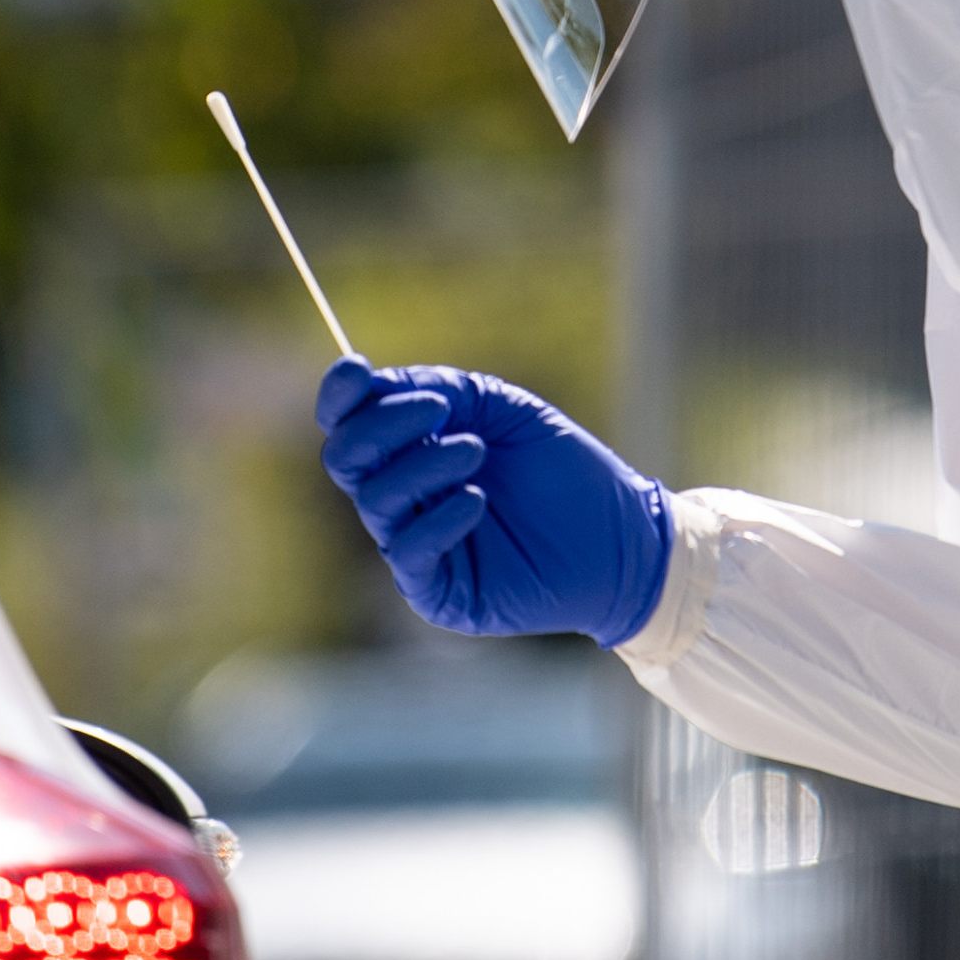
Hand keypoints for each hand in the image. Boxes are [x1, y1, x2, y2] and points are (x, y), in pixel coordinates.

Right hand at [316, 361, 672, 645]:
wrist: (619, 536)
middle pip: (345, 457)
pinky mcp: (437, 591)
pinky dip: (436, 519)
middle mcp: (402, 496)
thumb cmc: (564, 470)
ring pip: (376, 499)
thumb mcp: (503, 409)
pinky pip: (408, 553)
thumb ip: (440, 389)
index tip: (357, 369)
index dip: (339, 395)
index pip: (348, 422)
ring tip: (477, 452)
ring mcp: (415, 543)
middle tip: (440, 410)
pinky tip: (477, 500)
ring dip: (423, 465)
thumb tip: (374, 384)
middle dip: (382, 425)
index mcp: (410, 449)